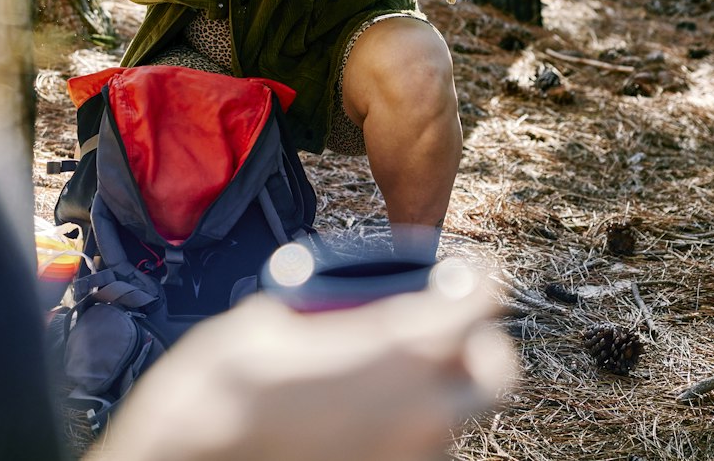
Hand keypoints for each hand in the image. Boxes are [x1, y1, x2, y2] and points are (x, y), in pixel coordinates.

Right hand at [109, 260, 515, 460]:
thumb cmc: (219, 393)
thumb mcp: (268, 320)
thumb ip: (329, 309)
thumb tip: (338, 303)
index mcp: (398, 352)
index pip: (478, 302)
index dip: (475, 279)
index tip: (464, 273)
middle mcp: (419, 413)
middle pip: (494, 374)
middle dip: (478, 344)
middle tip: (444, 329)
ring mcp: (407, 459)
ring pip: (452, 417)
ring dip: (432, 391)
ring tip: (377, 376)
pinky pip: (412, 451)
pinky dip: (399, 429)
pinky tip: (354, 417)